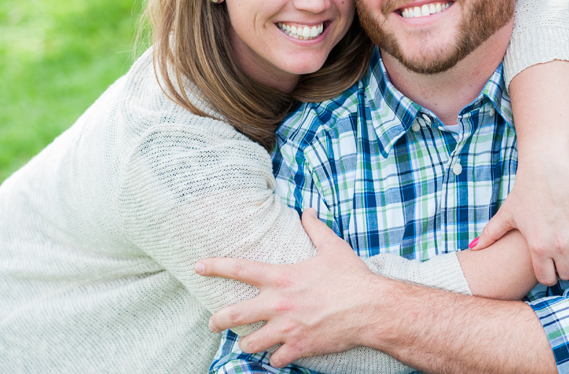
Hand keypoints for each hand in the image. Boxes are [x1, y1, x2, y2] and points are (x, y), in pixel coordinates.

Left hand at [194, 210, 385, 366]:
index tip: (198, 266)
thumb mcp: (332, 247)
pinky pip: (276, 360)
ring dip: (246, 344)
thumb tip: (308, 211)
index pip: (239, 269)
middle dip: (217, 321)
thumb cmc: (351, 277)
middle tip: (212, 324)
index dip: (215, 266)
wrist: (370, 308)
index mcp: (281, 277)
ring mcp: (286, 328)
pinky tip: (278, 357)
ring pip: (250, 343)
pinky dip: (275, 359)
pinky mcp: (298, 347)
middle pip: (234, 315)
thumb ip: (315, 229)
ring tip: (245, 344)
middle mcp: (278, 304)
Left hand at [472, 152, 568, 283]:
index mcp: (537, 246)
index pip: (547, 279)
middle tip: (565, 259)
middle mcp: (558, 244)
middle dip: (567, 269)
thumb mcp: (507, 213)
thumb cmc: (525, 188)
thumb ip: (490, 234)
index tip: (550, 266)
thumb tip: (473, 249)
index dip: (549, 275)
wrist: (548, 165)